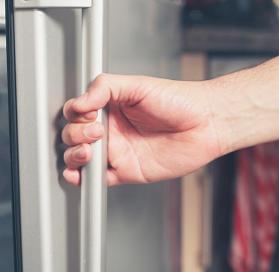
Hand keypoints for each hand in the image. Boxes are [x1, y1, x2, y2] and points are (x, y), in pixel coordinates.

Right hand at [61, 74, 223, 185]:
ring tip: (88, 152)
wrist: (205, 125)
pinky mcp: (125, 171)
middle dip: (76, 135)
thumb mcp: (137, 84)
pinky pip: (98, 179)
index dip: (75, 115)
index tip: (87, 113)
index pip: (77, 113)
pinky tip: (80, 174)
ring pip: (80, 158)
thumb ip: (104, 88)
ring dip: (74, 156)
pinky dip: (83, 179)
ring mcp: (117, 151)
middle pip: (73, 136)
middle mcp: (111, 129)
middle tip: (97, 132)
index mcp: (110, 107)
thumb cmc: (178, 101)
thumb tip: (79, 102)